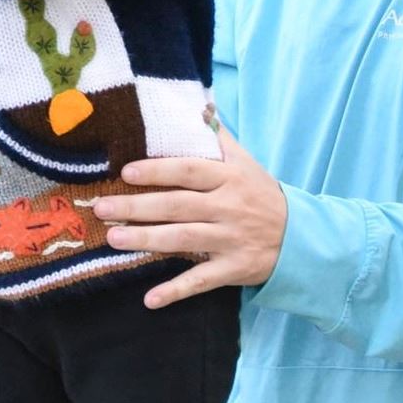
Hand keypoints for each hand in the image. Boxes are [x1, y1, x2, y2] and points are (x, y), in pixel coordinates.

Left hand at [92, 128, 286, 307]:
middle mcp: (228, 207)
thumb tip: (200, 103)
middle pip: (178, 205)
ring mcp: (231, 239)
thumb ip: (219, 136)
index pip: (189, 171)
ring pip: (184, 239)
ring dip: (146, 240)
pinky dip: (176, 291)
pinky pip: (202, 280)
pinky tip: (150, 299)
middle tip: (102, 207)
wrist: (300, 236)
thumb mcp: (246, 162)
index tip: (126, 172)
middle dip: (138, 206)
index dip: (158, 171)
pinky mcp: (234, 268)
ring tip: (113, 238)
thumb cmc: (261, 194)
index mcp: (229, 178)